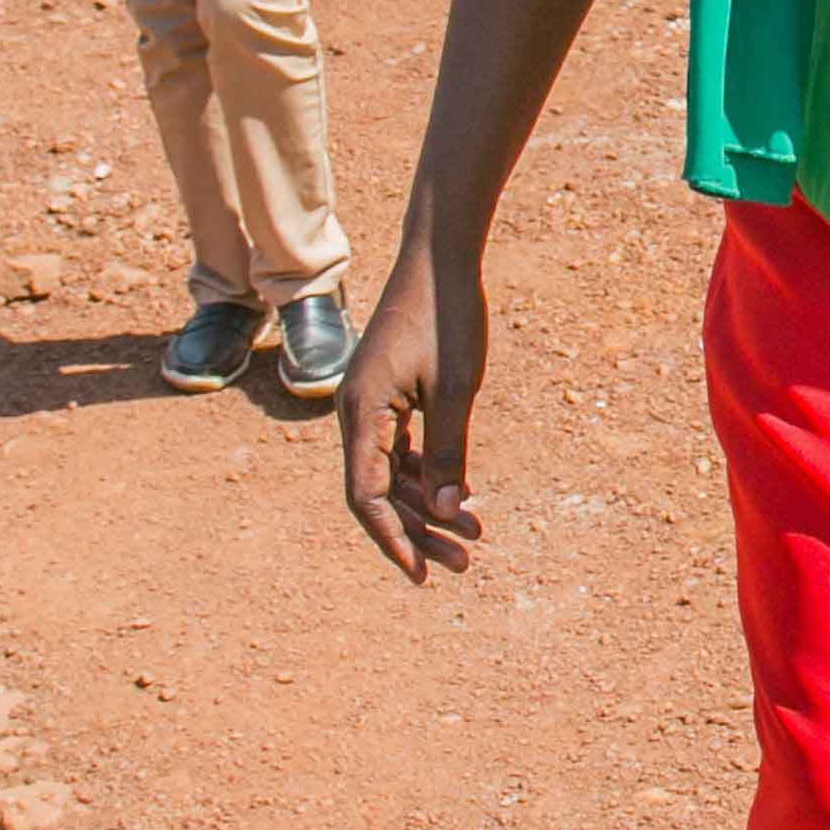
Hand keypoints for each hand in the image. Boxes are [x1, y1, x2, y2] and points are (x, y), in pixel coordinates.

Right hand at [341, 247, 489, 580]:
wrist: (441, 256)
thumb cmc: (448, 316)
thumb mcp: (457, 389)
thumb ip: (448, 452)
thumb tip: (444, 510)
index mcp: (360, 413)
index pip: (365, 497)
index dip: (392, 540)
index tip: (421, 573)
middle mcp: (356, 412)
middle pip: (378, 493)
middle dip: (419, 531)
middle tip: (462, 564)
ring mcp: (371, 403)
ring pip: (391, 474)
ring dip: (427, 505)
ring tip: (473, 535)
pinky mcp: (389, 394)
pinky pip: (399, 449)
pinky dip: (426, 474)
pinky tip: (460, 496)